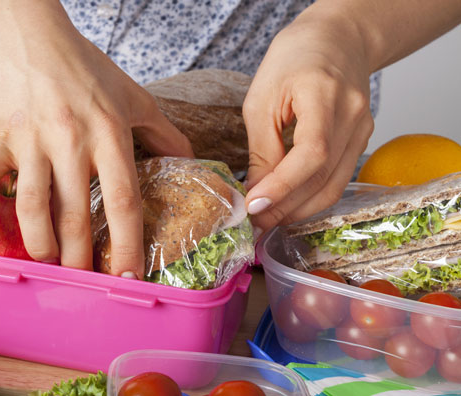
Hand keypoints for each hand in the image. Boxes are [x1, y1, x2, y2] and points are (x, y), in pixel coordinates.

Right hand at [0, 2, 191, 277]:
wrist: (28, 33)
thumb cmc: (83, 67)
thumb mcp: (133, 96)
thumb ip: (164, 131)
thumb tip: (190, 160)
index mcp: (108, 133)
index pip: (123, 199)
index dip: (127, 243)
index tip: (128, 276)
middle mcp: (70, 140)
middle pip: (76, 214)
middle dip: (80, 258)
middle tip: (84, 281)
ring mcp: (30, 140)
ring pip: (33, 206)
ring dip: (41, 245)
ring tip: (49, 264)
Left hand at [242, 11, 373, 232]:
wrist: (336, 40)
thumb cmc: (293, 60)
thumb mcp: (262, 98)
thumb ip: (261, 148)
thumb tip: (256, 193)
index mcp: (325, 95)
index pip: (311, 154)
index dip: (283, 186)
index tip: (254, 206)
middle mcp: (353, 116)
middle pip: (324, 178)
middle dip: (286, 208)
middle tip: (254, 223)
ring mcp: (363, 130)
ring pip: (333, 186)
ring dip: (299, 209)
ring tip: (267, 219)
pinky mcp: (361, 140)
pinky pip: (337, 178)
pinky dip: (311, 196)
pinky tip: (288, 203)